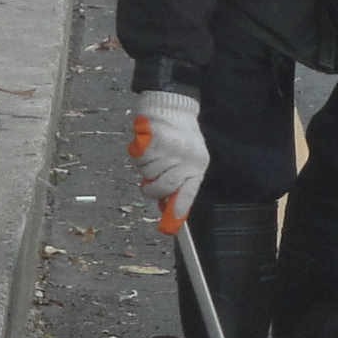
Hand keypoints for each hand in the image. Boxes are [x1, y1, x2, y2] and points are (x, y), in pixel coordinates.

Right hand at [128, 91, 208, 231]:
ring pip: (148, 172)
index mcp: (197, 167)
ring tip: (154, 154)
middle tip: (149, 185)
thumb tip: (167, 209)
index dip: (176, 211)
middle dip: (152, 189)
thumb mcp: (189, 162)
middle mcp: (186, 159)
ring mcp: (170, 150)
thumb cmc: (181, 139)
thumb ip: (180, 185)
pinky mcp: (155, 139)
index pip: (188, 194)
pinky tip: (147, 146)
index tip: (168, 229)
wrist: (173, 108)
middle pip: (163, 187)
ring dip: (146, 167)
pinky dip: (139, 155)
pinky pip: (140, 159)